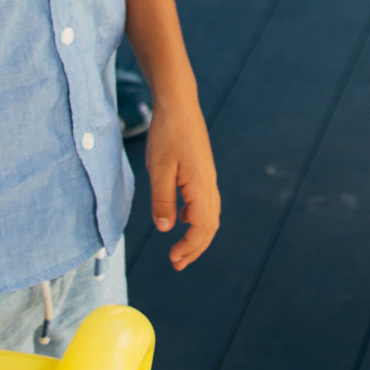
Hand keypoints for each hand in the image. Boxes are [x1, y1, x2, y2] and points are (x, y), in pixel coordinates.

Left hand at [144, 91, 219, 270]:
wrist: (179, 104)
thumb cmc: (167, 134)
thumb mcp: (158, 169)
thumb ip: (162, 200)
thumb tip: (165, 230)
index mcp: (200, 185)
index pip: (201, 227)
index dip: (188, 247)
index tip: (172, 259)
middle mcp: (209, 183)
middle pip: (210, 226)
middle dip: (195, 248)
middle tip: (177, 265)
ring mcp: (208, 177)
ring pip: (210, 215)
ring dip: (197, 235)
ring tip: (180, 250)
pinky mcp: (203, 171)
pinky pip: (205, 203)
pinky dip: (196, 218)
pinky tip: (180, 220)